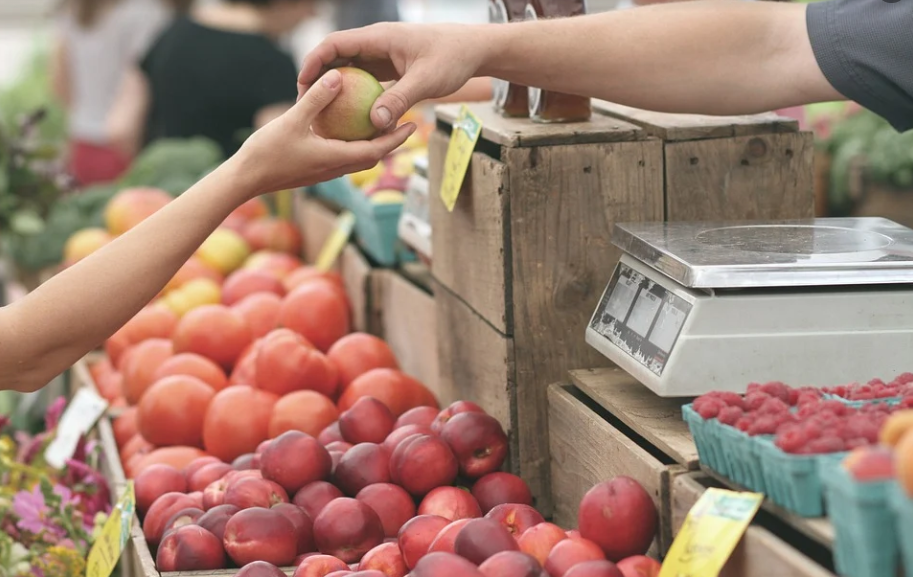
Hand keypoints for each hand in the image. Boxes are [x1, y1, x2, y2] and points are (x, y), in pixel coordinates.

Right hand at [234, 69, 415, 197]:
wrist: (245, 179)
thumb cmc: (267, 152)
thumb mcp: (292, 120)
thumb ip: (316, 99)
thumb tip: (338, 76)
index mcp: (335, 159)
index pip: (376, 151)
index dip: (396, 138)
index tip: (413, 125)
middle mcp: (334, 169)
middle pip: (372, 157)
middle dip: (390, 142)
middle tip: (404, 123)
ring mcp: (324, 172)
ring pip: (357, 159)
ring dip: (372, 145)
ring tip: (380, 125)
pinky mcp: (314, 170)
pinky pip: (341, 157)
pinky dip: (352, 145)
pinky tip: (346, 129)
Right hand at [297, 22, 489, 130]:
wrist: (473, 50)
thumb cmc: (452, 58)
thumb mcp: (426, 81)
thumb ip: (400, 100)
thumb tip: (375, 123)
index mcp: (379, 37)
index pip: (335, 44)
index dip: (314, 62)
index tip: (302, 84)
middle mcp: (376, 44)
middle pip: (336, 56)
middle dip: (318, 77)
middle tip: (305, 104)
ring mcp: (382, 55)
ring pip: (349, 69)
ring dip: (335, 88)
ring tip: (321, 113)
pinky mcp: (390, 67)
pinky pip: (365, 80)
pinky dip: (354, 95)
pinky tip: (349, 118)